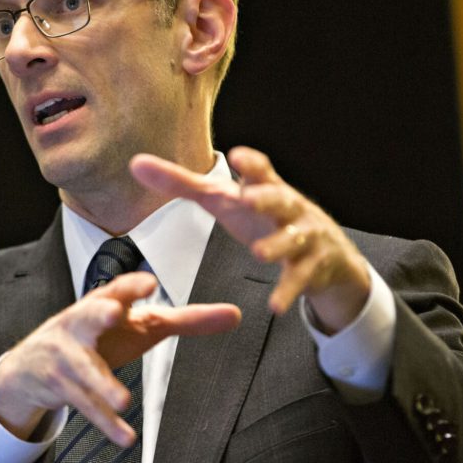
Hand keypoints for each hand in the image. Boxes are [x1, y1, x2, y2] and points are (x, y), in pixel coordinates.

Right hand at [0, 271, 239, 445]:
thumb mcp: (140, 325)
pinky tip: (125, 436)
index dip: (131, 286)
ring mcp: (67, 356)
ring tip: (123, 399)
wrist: (31, 366)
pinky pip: (84, 405)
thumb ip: (186, 320)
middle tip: (116, 312)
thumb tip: (236, 315)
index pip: (117, 290)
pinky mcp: (60, 385)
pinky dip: (105, 423)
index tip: (148, 283)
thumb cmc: (98, 337)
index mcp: (103, 303)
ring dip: (103, 384)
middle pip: (89, 315)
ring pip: (86, 369)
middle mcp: (81, 324)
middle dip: (100, 312)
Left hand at [130, 146, 370, 333]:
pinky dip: (287, 292)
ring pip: (293, 239)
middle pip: (280, 199)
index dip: (251, 163)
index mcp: (265, 188)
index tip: (237, 156)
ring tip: (259, 253)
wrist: (327, 255)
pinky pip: (298, 279)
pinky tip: (275, 306)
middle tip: (248, 198)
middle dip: (267, 197)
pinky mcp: (312, 267)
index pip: (261, 170)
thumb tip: (135, 163)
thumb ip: (180, 183)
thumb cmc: (263, 218)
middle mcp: (289, 209)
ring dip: (277, 244)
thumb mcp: (223, 200)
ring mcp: (304, 237)